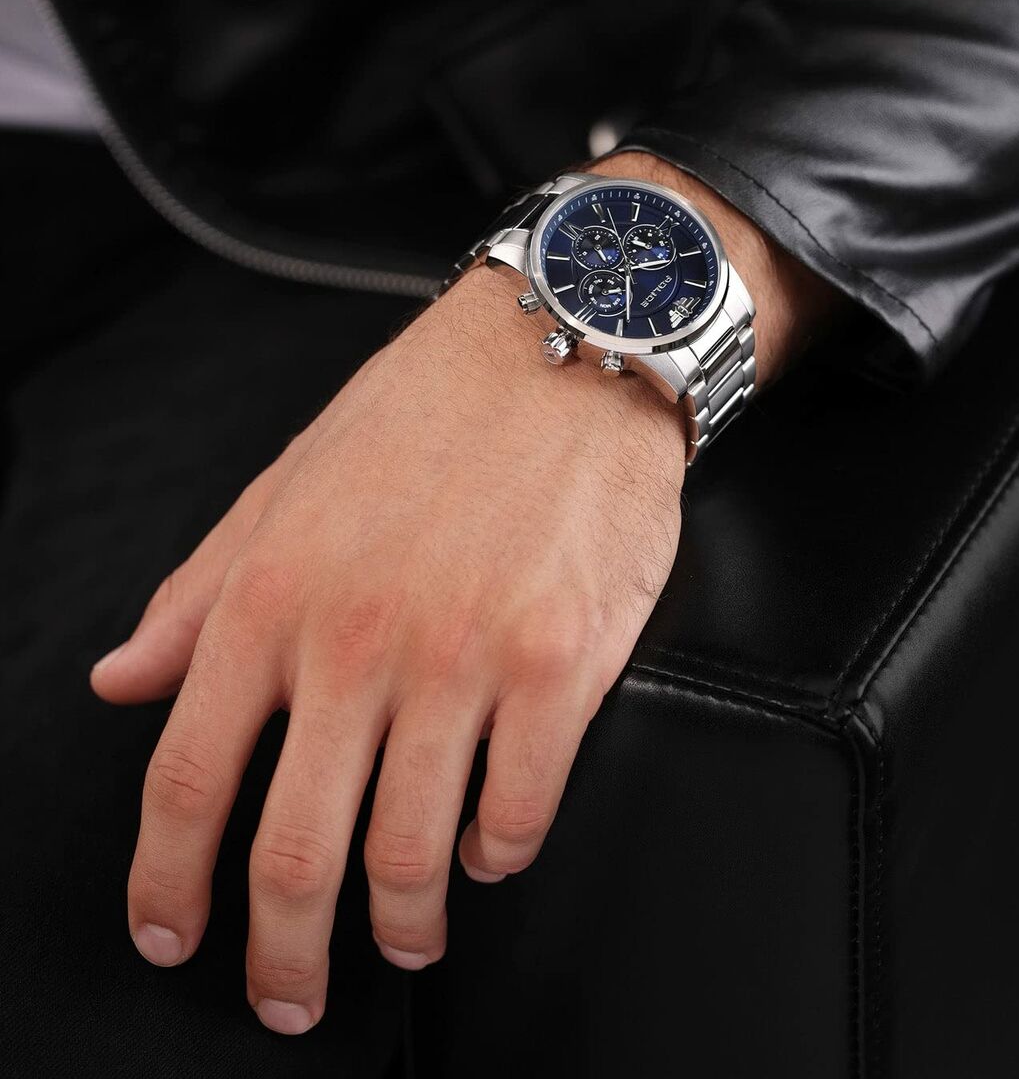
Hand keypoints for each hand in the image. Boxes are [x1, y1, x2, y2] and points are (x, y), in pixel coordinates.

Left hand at [90, 151, 838, 1034]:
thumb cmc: (432, 412)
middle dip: (283, 954)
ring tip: (406, 939)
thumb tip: (123, 681)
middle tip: (290, 994)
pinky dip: (496, 856)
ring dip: (403, 927)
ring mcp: (466, 658)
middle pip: (297, 854)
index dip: (167, 883)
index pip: (187, 779)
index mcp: (274, 594)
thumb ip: (199, 592)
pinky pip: (518, 813)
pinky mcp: (562, 665)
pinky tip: (487, 847)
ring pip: (413, 857)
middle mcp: (361, 638)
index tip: (173, 935)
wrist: (570, 349)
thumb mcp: (287, 485)